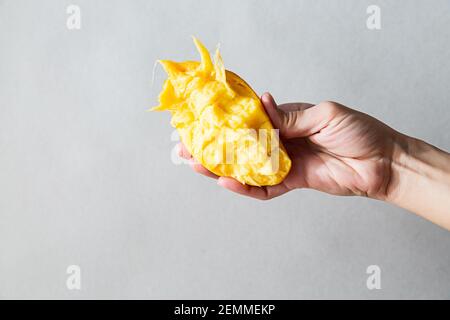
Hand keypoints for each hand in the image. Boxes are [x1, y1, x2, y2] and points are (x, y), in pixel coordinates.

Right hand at [178, 92, 397, 200]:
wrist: (380, 161)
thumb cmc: (357, 131)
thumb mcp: (324, 115)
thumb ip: (290, 117)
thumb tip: (265, 104)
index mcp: (286, 119)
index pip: (249, 119)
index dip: (226, 120)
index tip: (203, 119)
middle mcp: (281, 141)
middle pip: (241, 145)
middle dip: (214, 146)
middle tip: (187, 147)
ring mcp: (284, 163)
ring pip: (247, 167)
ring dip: (222, 167)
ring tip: (198, 165)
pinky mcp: (292, 182)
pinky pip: (264, 187)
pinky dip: (246, 187)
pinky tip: (227, 182)